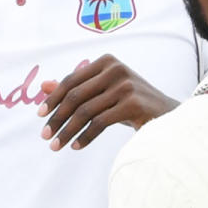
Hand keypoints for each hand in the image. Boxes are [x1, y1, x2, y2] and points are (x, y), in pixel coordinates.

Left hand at [37, 55, 178, 150]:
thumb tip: (43, 85)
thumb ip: (77, 87)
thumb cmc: (132, 103)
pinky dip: (85, 136)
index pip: (72, 80)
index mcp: (107, 61)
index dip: (53, 98)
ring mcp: (125, 85)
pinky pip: (100, 123)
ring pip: (85, 111)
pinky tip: (76, 146)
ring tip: (56, 145)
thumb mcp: (103, 92)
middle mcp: (115, 69)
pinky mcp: (133, 104)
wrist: (168, 115)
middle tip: (45, 136)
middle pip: (76, 96)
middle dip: (57, 117)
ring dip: (67, 131)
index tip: (40, 115)